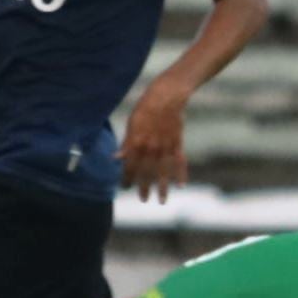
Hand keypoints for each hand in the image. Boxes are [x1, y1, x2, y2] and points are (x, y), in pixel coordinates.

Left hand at [118, 86, 188, 202]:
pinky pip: (180, 162)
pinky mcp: (177, 144)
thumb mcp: (132, 124)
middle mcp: (151, 148)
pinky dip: (182, 174)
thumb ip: (126, 144)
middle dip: (144, 187)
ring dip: (162, 187)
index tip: (125, 187)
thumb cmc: (145, 109)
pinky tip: (181, 185)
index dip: (127, 178)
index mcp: (137, 143)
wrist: (166, 97)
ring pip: (164, 172)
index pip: (130, 166)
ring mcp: (165, 147)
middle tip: (143, 199)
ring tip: (161, 200)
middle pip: (147, 172)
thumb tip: (116, 158)